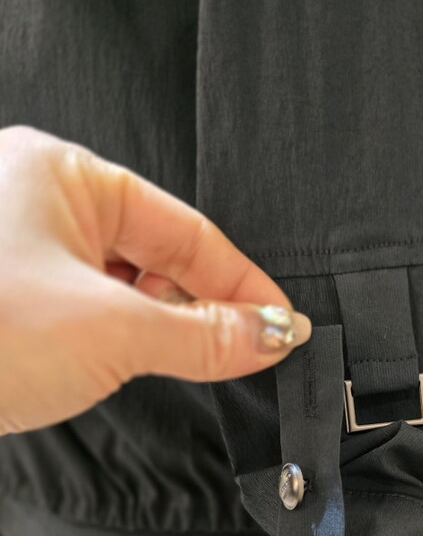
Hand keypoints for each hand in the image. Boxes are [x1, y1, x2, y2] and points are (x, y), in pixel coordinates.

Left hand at [0, 125, 311, 434]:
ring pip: (126, 284)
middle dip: (205, 305)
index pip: (186, 228)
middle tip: (251, 351)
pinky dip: (128, 339)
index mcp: (62, 174)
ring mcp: (22, 250)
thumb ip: (203, 335)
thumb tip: (271, 335)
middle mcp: (38, 201)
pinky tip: (144, 362)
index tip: (283, 325)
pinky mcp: (12, 298)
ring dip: (167, 326)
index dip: (243, 284)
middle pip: (158, 252)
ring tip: (200, 359)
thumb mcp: (111, 332)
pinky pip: (93, 309)